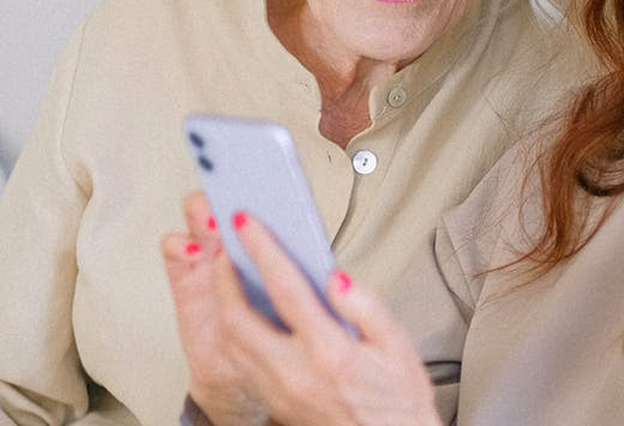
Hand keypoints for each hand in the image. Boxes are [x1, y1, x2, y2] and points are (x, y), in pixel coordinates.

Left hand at [169, 198, 443, 425]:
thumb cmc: (399, 400)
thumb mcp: (400, 346)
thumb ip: (368, 306)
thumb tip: (337, 278)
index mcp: (330, 352)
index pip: (286, 290)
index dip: (263, 250)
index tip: (248, 222)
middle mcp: (296, 373)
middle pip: (238, 318)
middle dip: (224, 277)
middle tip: (226, 244)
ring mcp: (279, 390)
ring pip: (232, 341)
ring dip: (224, 301)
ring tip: (230, 270)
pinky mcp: (274, 400)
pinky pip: (242, 358)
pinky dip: (234, 327)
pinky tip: (243, 309)